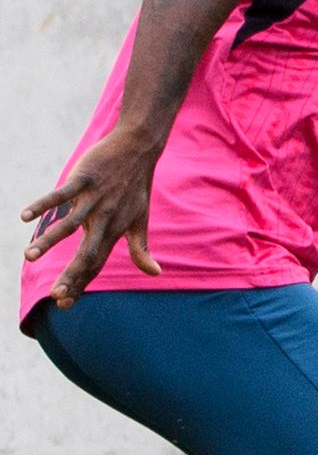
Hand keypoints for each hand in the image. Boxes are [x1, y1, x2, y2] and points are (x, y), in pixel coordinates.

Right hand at [18, 129, 167, 305]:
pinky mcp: (84, 180)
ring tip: (28, 256)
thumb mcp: (140, 220)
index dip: (81, 283)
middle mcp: (104, 219)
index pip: (95, 263)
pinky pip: (60, 195)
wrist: (138, 151)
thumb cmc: (136, 188)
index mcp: (113, 231)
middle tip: (56, 295)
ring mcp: (93, 199)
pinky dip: (43, 204)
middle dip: (72, 275)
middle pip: (86, 252)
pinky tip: (25, 216)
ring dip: (50, 241)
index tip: (65, 304)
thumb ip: (141, 248)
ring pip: (69, 225)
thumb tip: (155, 273)